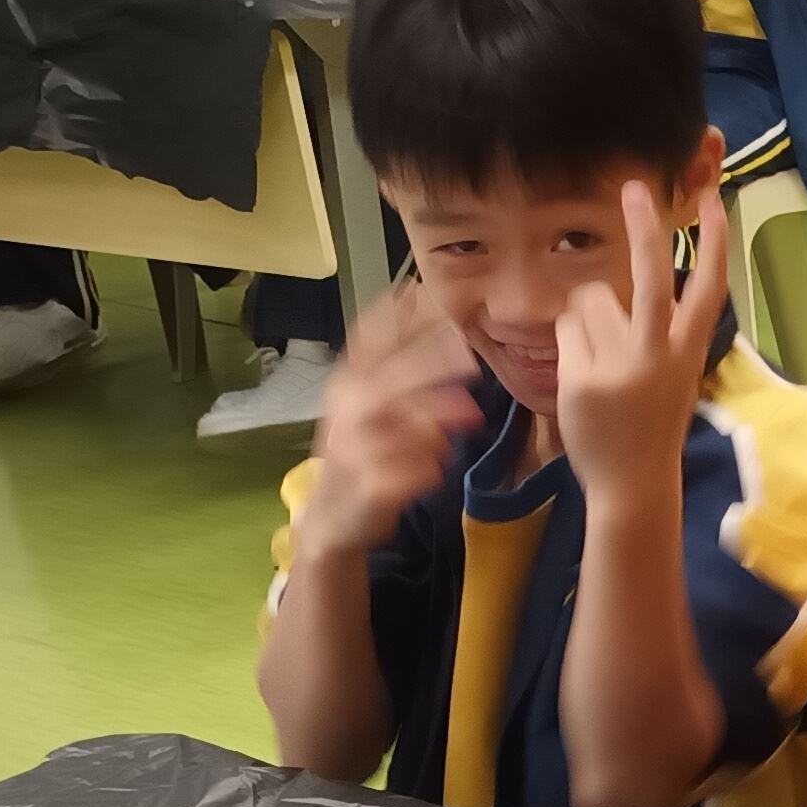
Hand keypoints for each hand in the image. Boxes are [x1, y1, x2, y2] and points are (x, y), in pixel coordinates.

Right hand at [294, 281, 479, 557]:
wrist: (335, 515)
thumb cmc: (366, 450)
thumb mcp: (380, 404)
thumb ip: (409, 371)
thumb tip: (450, 335)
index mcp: (350, 380)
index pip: (368, 337)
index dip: (393, 313)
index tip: (422, 291)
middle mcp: (346, 408)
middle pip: (388, 378)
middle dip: (428, 363)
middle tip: (471, 357)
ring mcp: (352, 447)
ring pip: (399, 425)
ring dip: (434, 418)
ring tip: (470, 416)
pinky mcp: (368, 486)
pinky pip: (408, 471)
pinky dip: (428, 467)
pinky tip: (436, 467)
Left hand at [554, 178, 730, 509]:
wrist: (635, 484)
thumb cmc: (652, 423)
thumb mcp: (673, 374)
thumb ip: (659, 331)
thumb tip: (622, 284)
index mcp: (688, 351)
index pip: (709, 287)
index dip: (714, 241)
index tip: (713, 197)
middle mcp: (658, 354)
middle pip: (652, 277)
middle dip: (644, 227)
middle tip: (633, 187)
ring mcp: (620, 366)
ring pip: (590, 300)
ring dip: (587, 319)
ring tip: (600, 362)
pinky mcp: (583, 378)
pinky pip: (566, 330)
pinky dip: (569, 347)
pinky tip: (583, 380)